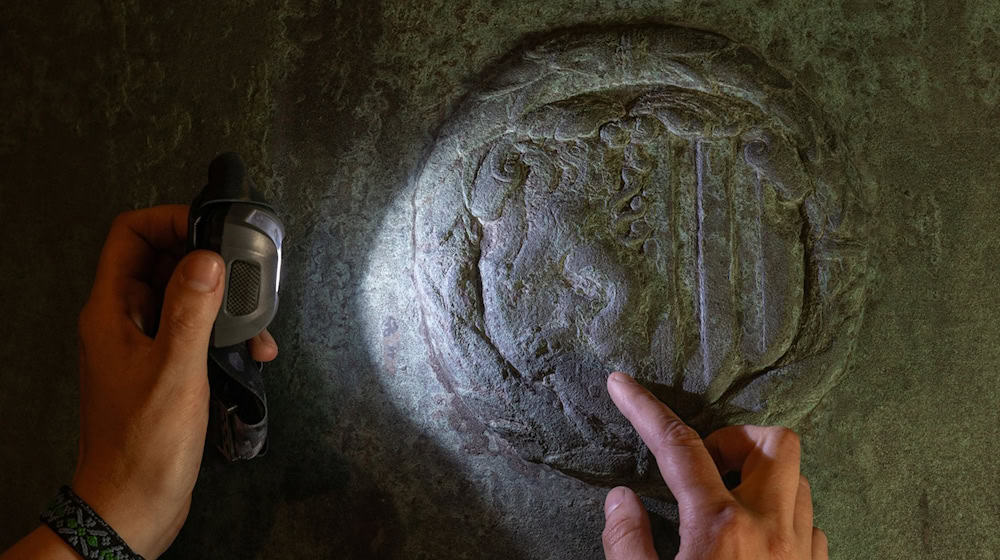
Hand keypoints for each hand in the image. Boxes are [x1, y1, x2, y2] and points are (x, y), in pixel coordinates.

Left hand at [58, 205, 275, 557]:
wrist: (134, 504)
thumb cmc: (146, 441)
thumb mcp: (175, 369)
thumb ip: (191, 310)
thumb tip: (207, 257)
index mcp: (112, 311)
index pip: (130, 236)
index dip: (168, 220)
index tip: (212, 227)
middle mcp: (125, 321)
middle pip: (164, 262)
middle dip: (209, 264)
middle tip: (248, 273)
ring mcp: (145, 345)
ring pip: (186, 298)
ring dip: (224, 303)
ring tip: (258, 324)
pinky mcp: (166, 369)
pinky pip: (196, 332)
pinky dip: (226, 334)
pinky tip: (254, 352)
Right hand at [601, 372, 826, 559]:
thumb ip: (627, 542)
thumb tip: (621, 500)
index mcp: (719, 527)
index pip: (678, 447)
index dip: (644, 409)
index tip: (622, 385)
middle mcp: (770, 528)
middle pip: (773, 442)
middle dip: (736, 441)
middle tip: (708, 469)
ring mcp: (801, 551)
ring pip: (797, 481)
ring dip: (762, 482)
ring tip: (729, 506)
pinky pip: (810, 524)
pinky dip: (783, 520)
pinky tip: (755, 542)